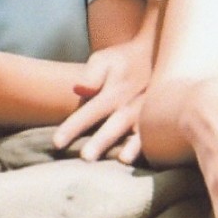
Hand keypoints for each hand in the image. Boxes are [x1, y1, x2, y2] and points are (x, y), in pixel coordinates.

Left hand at [54, 33, 150, 162]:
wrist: (157, 56)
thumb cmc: (123, 62)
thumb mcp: (104, 60)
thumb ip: (91, 75)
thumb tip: (78, 89)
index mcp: (114, 91)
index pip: (90, 112)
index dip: (73, 127)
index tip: (56, 143)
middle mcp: (131, 105)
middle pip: (114, 125)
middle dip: (101, 141)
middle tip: (86, 157)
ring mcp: (148, 115)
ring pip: (140, 133)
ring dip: (132, 147)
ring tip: (123, 160)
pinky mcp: (160, 123)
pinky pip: (157, 137)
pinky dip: (152, 149)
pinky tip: (145, 162)